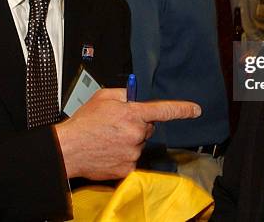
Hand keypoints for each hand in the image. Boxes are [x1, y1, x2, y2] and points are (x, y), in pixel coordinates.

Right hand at [54, 88, 200, 179]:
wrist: (68, 149)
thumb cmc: (84, 123)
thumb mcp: (103, 96)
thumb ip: (125, 94)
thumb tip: (135, 98)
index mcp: (133, 113)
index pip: (164, 110)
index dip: (182, 109)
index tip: (195, 110)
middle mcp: (136, 134)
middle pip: (148, 128)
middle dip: (137, 125)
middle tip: (116, 126)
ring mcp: (133, 153)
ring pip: (139, 144)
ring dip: (128, 141)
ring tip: (108, 139)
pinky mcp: (127, 169)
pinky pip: (132, 159)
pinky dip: (123, 155)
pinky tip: (109, 151)